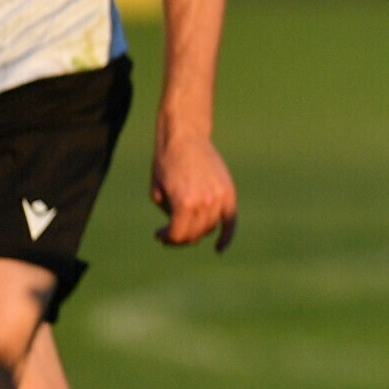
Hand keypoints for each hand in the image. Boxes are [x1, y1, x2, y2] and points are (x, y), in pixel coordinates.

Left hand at [151, 122, 238, 249]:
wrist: (185, 138)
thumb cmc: (166, 163)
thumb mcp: (157, 192)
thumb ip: (169, 214)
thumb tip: (178, 230)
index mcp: (183, 204)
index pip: (178, 235)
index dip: (166, 238)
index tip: (159, 235)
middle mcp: (204, 203)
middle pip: (194, 234)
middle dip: (180, 236)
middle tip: (169, 232)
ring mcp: (219, 198)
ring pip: (210, 228)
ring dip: (196, 231)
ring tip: (185, 225)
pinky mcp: (229, 193)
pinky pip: (231, 221)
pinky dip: (226, 237)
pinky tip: (219, 250)